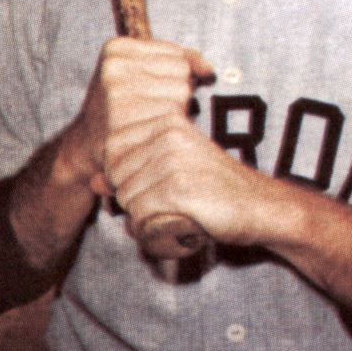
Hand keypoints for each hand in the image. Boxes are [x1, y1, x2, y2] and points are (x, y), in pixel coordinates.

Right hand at [62, 36, 213, 194]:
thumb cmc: (124, 110)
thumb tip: (209, 72)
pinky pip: (175, 111)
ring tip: (148, 119)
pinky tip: (151, 130)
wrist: (88, 148)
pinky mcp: (126, 117)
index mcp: (117, 48)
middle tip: (148, 109)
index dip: (172, 78)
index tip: (151, 92)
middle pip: (181, 70)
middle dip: (174, 91)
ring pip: (182, 90)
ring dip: (176, 108)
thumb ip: (180, 61)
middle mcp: (115, 64)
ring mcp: (119, 89)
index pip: (176, 54)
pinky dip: (172, 123)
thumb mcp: (144, 73)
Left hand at [107, 113, 279, 246]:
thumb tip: (93, 182)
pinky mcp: (178, 188)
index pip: (113, 152)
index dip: (127, 179)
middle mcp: (167, 134)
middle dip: (137, 199)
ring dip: (148, 217)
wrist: (258, 206)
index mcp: (165, 120)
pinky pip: (141, 218)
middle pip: (117, 177)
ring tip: (179, 211)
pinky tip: (183, 223)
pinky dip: (157, 230)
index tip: (159, 186)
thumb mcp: (170, 173)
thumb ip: (130, 173)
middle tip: (172, 202)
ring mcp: (173, 159)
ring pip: (128, 200)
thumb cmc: (212, 189)